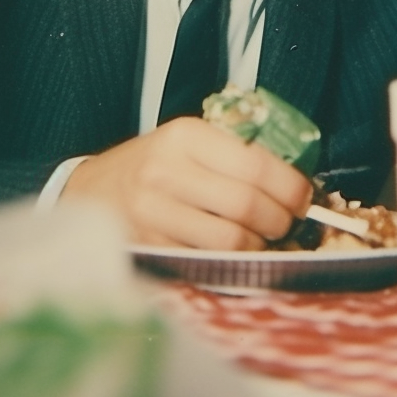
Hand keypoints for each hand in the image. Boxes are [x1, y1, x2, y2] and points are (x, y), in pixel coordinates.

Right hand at [59, 117, 312, 249]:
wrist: (93, 189)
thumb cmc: (155, 162)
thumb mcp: (189, 140)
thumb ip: (235, 149)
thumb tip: (296, 173)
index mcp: (185, 135)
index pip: (255, 163)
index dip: (289, 185)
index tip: (303, 195)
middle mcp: (167, 170)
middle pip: (246, 204)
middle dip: (280, 219)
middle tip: (286, 221)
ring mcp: (153, 212)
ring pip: (230, 240)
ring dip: (257, 244)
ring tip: (260, 237)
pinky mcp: (148, 247)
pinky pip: (205, 261)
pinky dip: (228, 260)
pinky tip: (230, 250)